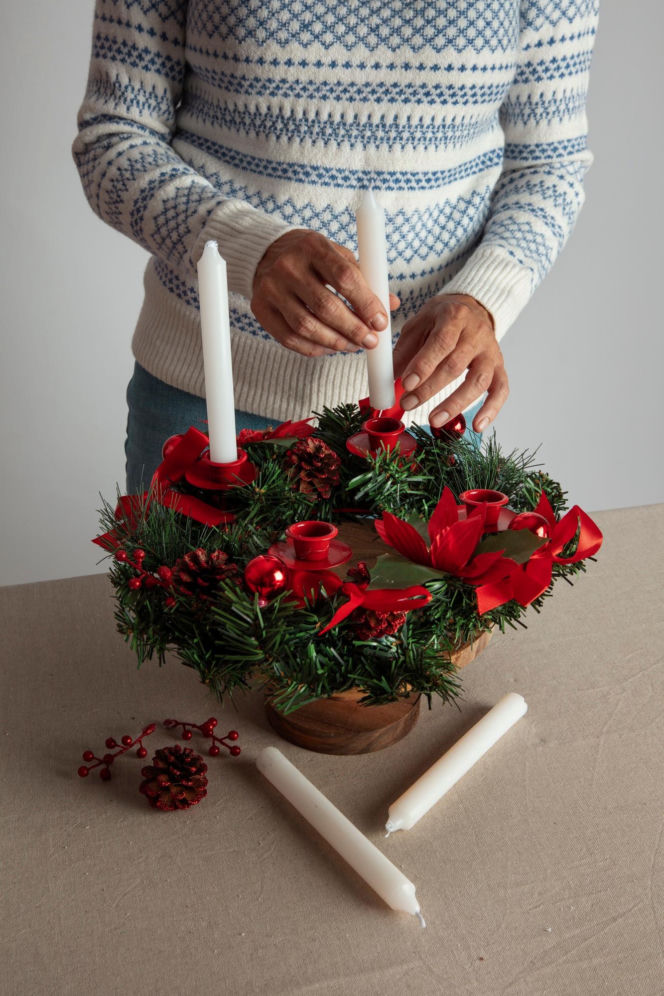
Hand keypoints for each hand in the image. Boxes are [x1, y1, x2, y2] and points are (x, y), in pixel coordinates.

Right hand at [251, 229, 394, 356]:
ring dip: (335, 342)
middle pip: (325, 307)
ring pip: (306, 326)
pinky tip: (330, 347)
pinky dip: (314, 348)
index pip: (345, 278)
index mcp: (313, 247)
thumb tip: (391, 304)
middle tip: (371, 341)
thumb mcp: (338, 256)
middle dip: (353, 329)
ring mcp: (271, 288)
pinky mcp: (260, 308)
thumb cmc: (311, 256)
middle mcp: (288, 266)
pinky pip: (289, 338)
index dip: (366, 304)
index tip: (381, 322)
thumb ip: (364, 278)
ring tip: (353, 346)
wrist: (266, 252)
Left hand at [393, 293, 508, 431]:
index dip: (424, 365)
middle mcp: (477, 333)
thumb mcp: (418, 326)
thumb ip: (404, 351)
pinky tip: (478, 426)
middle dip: (429, 389)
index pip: (441, 343)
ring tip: (434, 420)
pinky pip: (501, 390)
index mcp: (455, 316)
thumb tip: (388, 379)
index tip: (406, 384)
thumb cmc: (440, 320)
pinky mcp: (499, 367)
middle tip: (408, 404)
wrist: (471, 309)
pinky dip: (492, 410)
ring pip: (479, 381)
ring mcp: (491, 352)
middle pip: (456, 365)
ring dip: (455, 404)